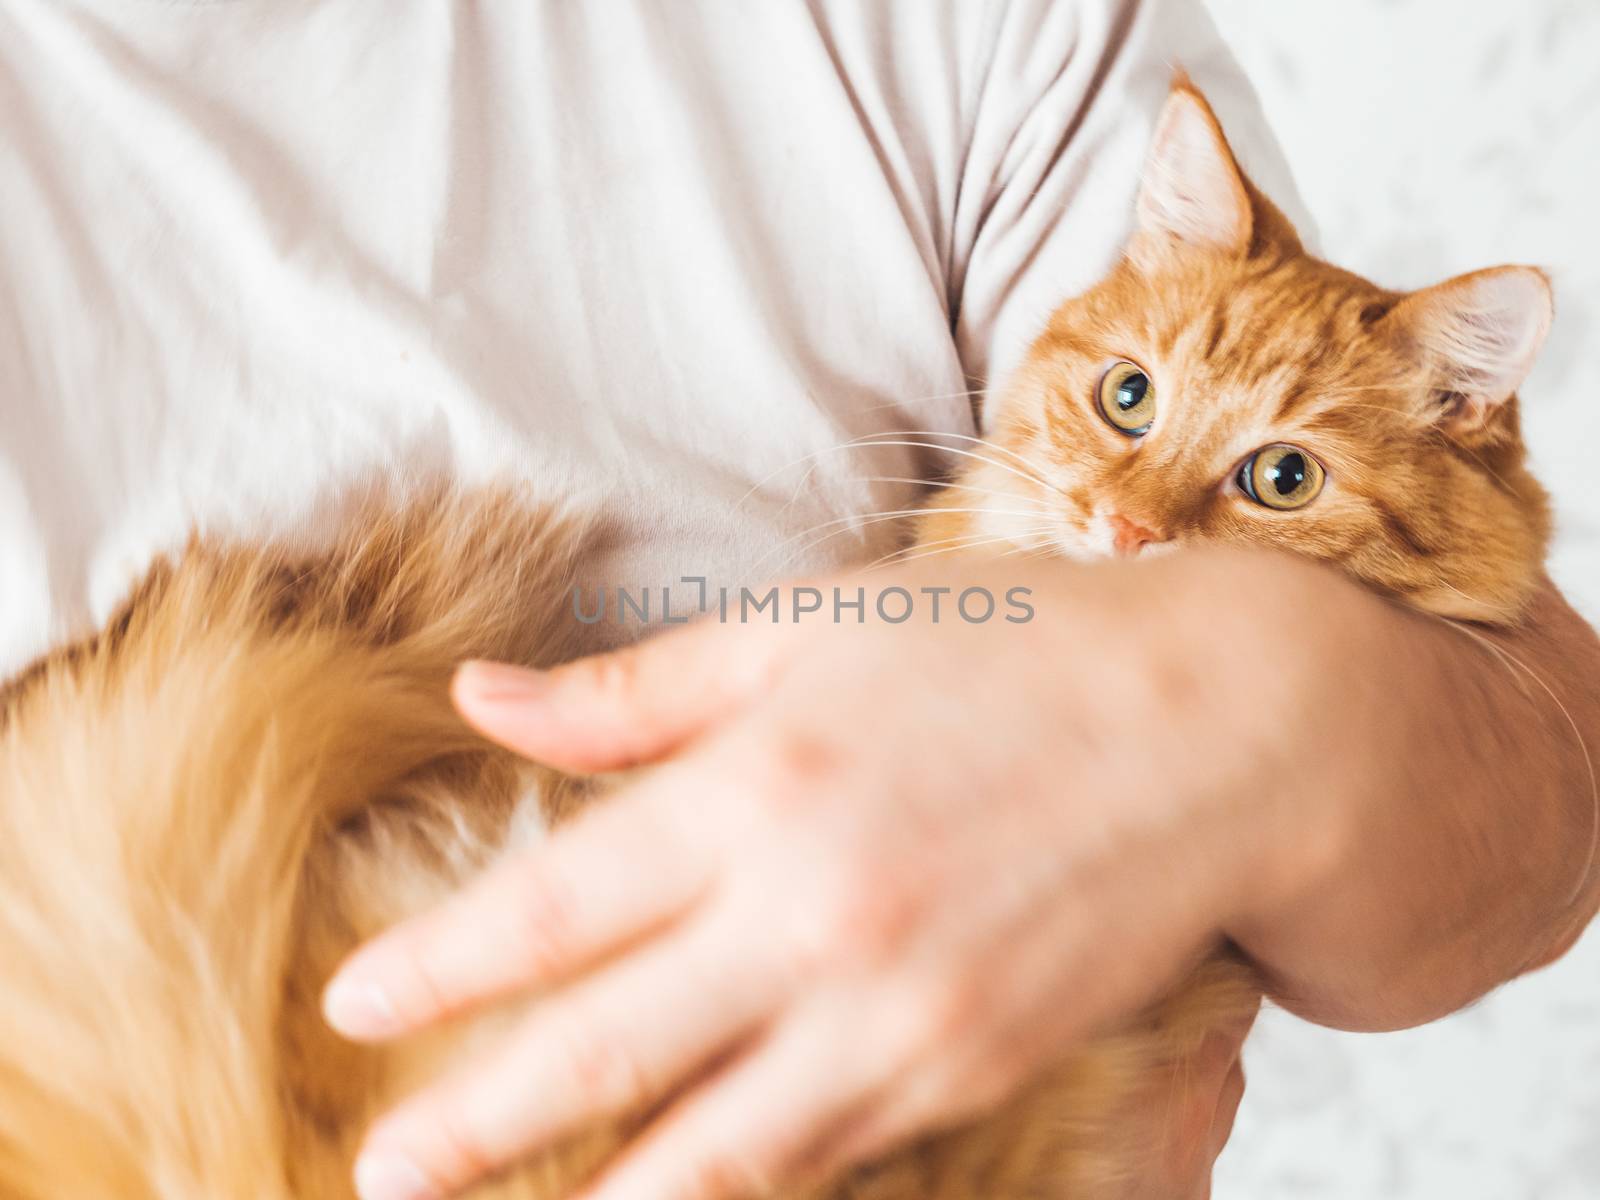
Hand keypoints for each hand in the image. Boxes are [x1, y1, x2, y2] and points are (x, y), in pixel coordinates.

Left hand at [320, 550, 1355, 1199]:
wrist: (1230, 729)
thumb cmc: (1015, 649)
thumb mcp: (815, 624)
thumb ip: (640, 687)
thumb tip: (485, 699)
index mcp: (758, 786)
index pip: (551, 904)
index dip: (439, 964)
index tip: (355, 1004)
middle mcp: (812, 917)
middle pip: (601, 1053)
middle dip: (473, 1126)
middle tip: (380, 1177)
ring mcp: (898, 1011)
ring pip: (709, 1149)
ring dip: (600, 1198)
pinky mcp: (971, 1067)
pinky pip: (825, 1155)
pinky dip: (739, 1185)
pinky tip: (684, 1188)